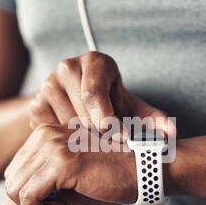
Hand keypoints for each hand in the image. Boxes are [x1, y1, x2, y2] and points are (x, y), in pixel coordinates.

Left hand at [4, 124, 136, 204]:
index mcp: (46, 134)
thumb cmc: (110, 180)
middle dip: (29, 204)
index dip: (29, 195)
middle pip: (11, 179)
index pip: (16, 171)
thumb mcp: (67, 192)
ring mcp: (53, 147)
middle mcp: (45, 135)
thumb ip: (34, 199)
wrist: (145, 171)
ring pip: (15, 189)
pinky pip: (28, 197)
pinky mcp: (62, 163)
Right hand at [28, 51, 174, 137]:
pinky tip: (75, 141)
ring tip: (93, 140)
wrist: (79, 102)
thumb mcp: (133, 109)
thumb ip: (153, 120)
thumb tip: (170, 136)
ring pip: (65, 126)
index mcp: (95, 62)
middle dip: (98, 135)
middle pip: (81, 112)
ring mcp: (46, 84)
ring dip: (82, 140)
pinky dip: (65, 142)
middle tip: (108, 143)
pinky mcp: (35, 104)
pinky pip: (51, 132)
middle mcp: (67, 67)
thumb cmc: (112, 104)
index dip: (108, 120)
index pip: (94, 93)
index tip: (120, 138)